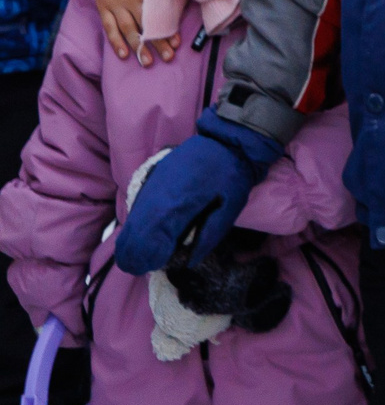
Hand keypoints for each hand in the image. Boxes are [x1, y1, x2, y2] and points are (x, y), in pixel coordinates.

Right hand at [94, 0, 173, 64]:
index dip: (167, 30)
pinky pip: (109, 27)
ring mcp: (115, 4)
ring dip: (138, 47)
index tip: (178, 43)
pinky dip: (115, 41)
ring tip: (147, 62)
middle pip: (145, 26)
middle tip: (168, 58)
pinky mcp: (103, 5)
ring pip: (128, 30)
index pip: (158, 16)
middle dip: (157, 43)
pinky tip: (124, 54)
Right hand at [115, 111, 284, 273]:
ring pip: (132, 222)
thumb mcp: (229, 210)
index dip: (149, 258)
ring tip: (150, 250)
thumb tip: (188, 261)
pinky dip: (139, 224)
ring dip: (136, 239)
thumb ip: (208, 237)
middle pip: (132, 235)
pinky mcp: (150, 179)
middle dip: (138, 254)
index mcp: (174, 206)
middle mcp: (154, 197)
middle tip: (151, 262)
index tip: (159, 263)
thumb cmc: (231, 176)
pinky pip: (137, 208)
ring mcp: (149, 187)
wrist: (227, 140)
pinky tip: (150, 231)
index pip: (146, 243)